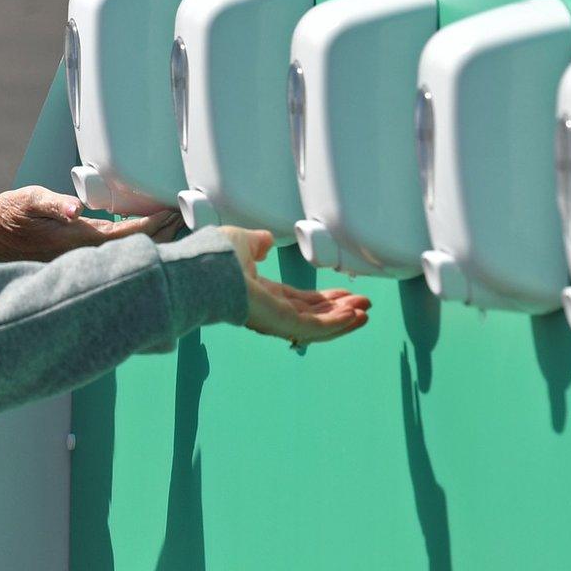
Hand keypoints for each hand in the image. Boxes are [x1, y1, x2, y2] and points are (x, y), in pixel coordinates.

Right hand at [0, 186, 181, 264]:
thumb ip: (54, 202)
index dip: (153, 225)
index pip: (127, 236)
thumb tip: (75, 209)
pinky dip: (136, 241)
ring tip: (178, 223)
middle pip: (134, 249)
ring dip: (153, 239)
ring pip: (127, 253)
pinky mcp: (79, 257)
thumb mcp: (28, 198)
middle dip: (163, 233)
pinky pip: (115, 252)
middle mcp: (84, 256)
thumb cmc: (8, 214)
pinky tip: (146, 232)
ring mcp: (82, 259)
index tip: (174, 210)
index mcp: (77, 241)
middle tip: (189, 215)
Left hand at [213, 226, 370, 344]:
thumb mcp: (241, 241)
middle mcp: (269, 309)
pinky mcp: (280, 324)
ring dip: (343, 319)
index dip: (322, 298)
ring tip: (365, 313)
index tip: (344, 294)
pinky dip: (336, 323)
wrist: (205, 267)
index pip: (297, 300)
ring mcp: (274, 319)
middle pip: (311, 315)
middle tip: (363, 305)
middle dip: (338, 310)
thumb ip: (256, 243)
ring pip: (316, 325)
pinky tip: (355, 316)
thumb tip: (266, 242)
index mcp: (260, 292)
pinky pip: (313, 328)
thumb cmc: (215, 254)